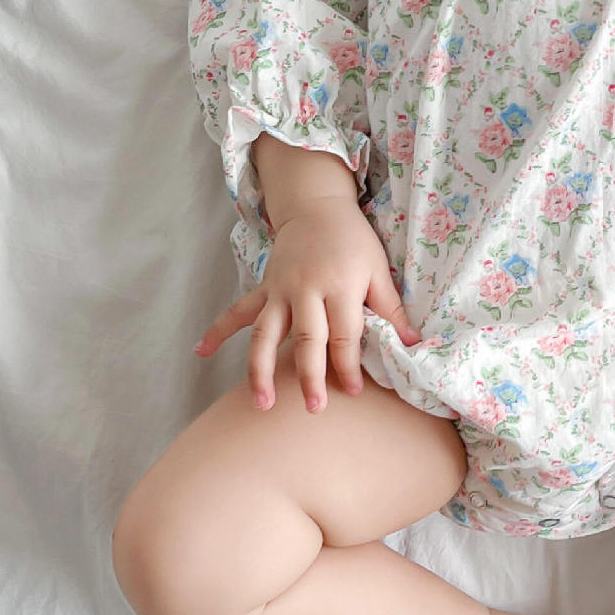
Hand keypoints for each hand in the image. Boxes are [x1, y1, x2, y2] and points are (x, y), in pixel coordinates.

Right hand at [193, 197, 421, 412]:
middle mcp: (306, 290)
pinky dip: (218, 330)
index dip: (349, 366)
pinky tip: (201, 351)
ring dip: (261, 369)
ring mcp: (280, 290)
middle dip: (309, 376)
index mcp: (339, 286)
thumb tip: (414, 343)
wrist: (317, 206)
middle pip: (306, 339)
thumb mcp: (378, 269)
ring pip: (266, 334)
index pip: (344, 334)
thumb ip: (391, 308)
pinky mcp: (264, 289)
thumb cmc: (353, 241)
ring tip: (262, 403)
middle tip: (315, 408)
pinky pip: (238, 311)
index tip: (353, 391)